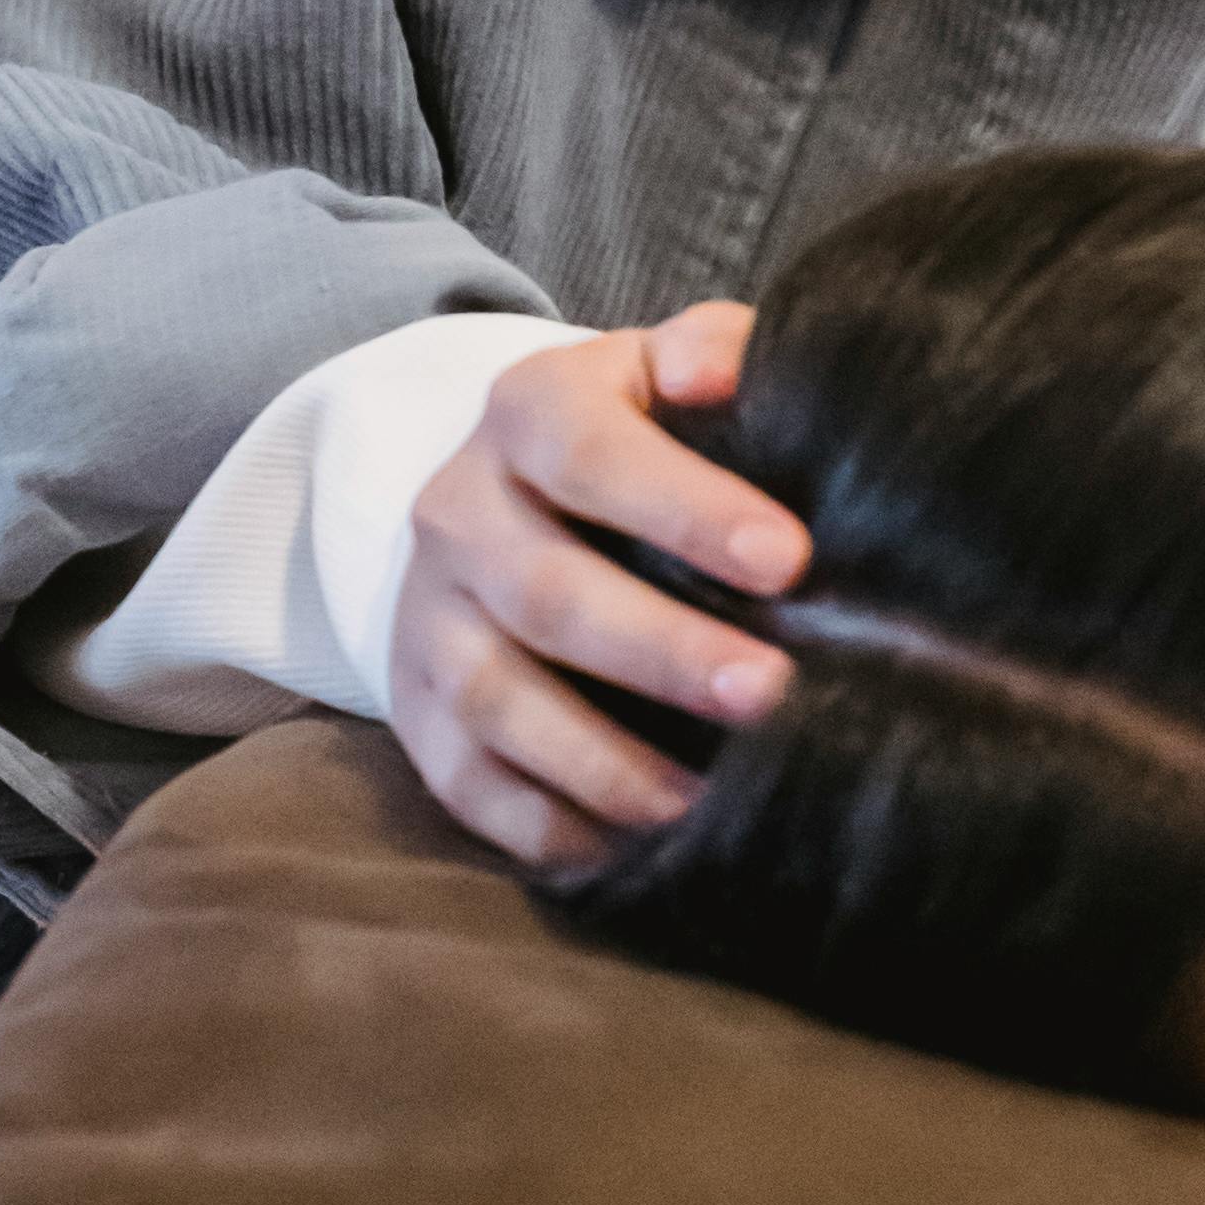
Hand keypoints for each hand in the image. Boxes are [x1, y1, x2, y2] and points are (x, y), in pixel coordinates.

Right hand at [388, 307, 804, 867]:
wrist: (501, 491)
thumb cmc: (631, 433)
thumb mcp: (659, 369)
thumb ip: (711, 352)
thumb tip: (733, 367)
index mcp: (527, 411)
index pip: (594, 454)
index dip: (686, 507)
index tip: (790, 559)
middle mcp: (458, 511)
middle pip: (548, 592)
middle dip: (661, 650)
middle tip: (768, 693)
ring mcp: (426, 617)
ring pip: (501, 699)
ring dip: (604, 761)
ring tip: (704, 801)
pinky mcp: (415, 707)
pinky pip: (463, 781)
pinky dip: (542, 824)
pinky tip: (626, 852)